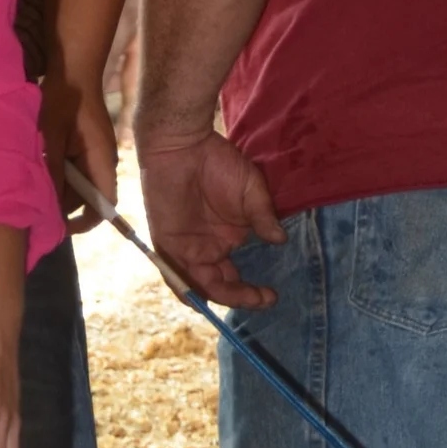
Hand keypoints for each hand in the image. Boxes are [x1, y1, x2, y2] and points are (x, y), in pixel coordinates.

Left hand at [41, 71, 117, 230]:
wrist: (72, 68)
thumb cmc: (63, 97)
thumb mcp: (51, 135)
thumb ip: (50, 168)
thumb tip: (46, 203)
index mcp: (101, 160)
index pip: (104, 204)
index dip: (87, 222)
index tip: (61, 229)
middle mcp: (102, 161)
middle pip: (86, 197)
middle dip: (63, 205)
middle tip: (33, 205)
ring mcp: (93, 154)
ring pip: (76, 184)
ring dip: (57, 188)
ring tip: (31, 185)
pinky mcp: (84, 147)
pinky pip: (73, 170)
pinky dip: (57, 174)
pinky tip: (37, 168)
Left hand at [137, 130, 282, 306]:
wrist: (184, 145)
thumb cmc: (219, 163)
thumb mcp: (251, 192)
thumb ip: (263, 217)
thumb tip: (280, 239)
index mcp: (225, 241)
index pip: (234, 279)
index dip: (251, 292)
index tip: (272, 295)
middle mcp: (205, 250)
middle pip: (218, 286)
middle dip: (241, 297)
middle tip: (264, 299)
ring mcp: (185, 248)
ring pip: (197, 285)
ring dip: (217, 297)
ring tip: (242, 300)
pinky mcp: (166, 241)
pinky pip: (173, 272)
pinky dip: (185, 289)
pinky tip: (200, 301)